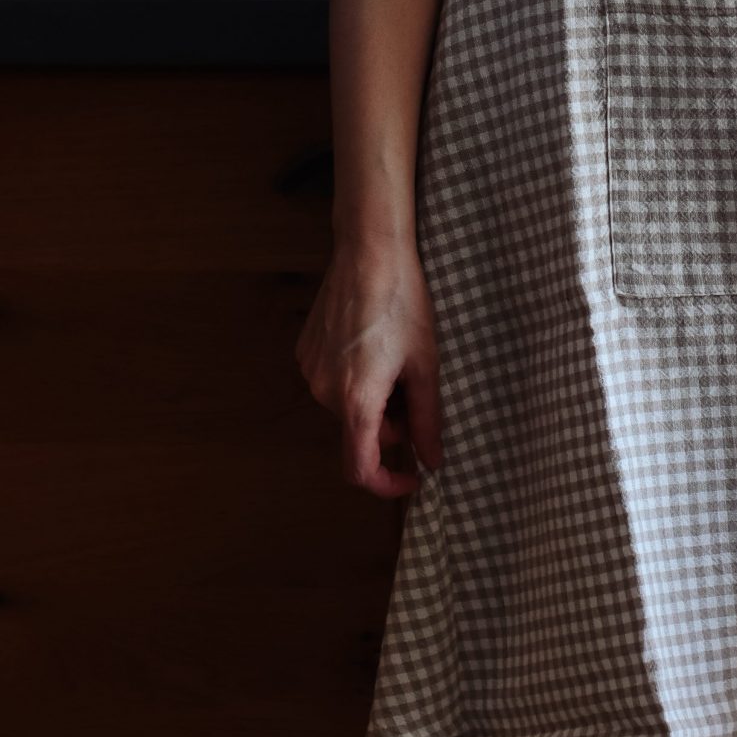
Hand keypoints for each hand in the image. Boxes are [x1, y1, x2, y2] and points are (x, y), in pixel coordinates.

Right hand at [295, 240, 442, 496]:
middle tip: (416, 389)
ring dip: (373, 398)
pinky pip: (331, 381)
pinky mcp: (305, 350)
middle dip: (391, 424)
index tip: (411, 477)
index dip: (386, 484)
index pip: (360, 469)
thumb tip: (432, 462)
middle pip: (360, 432)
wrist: (370, 252)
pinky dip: (354, 378)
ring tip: (396, 358)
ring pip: (346, 406)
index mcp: (356, 401)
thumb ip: (428, 420)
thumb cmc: (404, 304)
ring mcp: (310, 370)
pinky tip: (373, 343)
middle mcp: (324, 392)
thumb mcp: (426, 364)